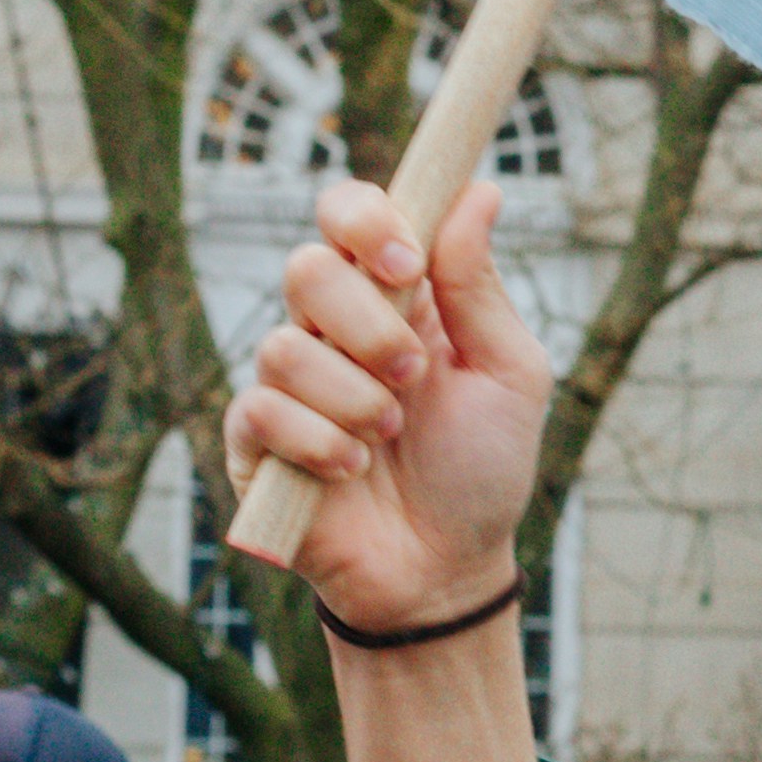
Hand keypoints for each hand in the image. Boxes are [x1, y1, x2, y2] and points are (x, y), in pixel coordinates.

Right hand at [223, 176, 551, 637]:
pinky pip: (259, 410)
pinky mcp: (253, 442)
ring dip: (353, 397)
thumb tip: (478, 191)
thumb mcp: (508, 374)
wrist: (446, 570)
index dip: (366, 222)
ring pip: (283, 346)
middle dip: (366, 324)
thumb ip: (479, 287)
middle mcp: (333, 328)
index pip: (349, 215)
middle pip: (306, 268)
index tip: (406, 263)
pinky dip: (319, 443)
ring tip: (389, 437)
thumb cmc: (482, 469)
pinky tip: (352, 472)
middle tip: (413, 374)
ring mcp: (288, 384)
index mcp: (395, 297)